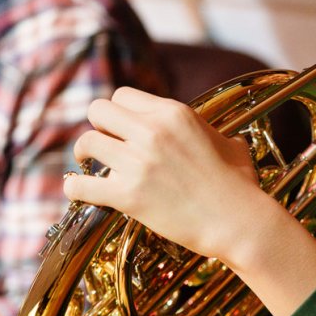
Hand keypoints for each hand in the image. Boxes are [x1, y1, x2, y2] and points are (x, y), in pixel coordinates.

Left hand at [63, 87, 264, 265]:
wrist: (238, 220)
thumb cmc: (239, 184)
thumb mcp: (228, 141)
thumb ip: (209, 132)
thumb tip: (216, 137)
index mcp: (175, 112)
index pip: (123, 95)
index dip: (119, 112)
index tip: (122, 128)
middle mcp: (153, 130)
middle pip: (98, 110)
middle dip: (98, 126)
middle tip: (105, 144)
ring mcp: (138, 162)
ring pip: (86, 142)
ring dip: (85, 154)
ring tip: (91, 165)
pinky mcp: (129, 194)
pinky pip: (81, 184)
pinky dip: (76, 188)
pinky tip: (81, 190)